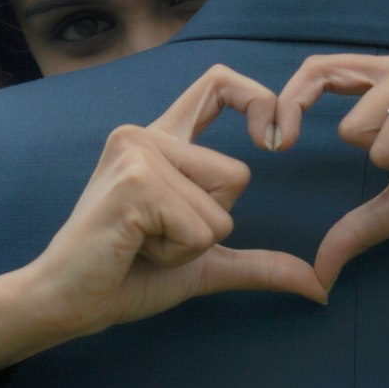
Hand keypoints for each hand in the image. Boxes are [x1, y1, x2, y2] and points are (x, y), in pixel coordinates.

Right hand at [0, 66, 324, 387]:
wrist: (68, 304)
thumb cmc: (126, 277)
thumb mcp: (205, 263)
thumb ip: (259, 264)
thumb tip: (320, 286)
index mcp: (160, 141)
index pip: (218, 83)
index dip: (257, 99)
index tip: (274, 139)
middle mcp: (145, 134)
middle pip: (238, 174)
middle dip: (213, 223)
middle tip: (156, 237)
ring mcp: (137, 152)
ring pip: (222, 203)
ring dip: (193, 242)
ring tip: (143, 243)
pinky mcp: (134, 182)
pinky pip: (200, 225)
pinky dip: (178, 250)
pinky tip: (134, 248)